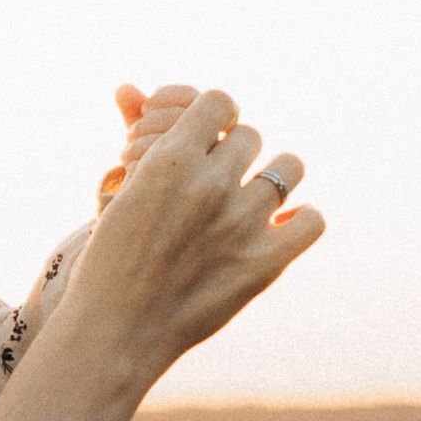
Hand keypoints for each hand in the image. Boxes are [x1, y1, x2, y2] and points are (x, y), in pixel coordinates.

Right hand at [56, 90, 320, 386]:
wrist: (114, 333)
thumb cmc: (107, 264)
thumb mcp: (118, 194)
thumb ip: (136, 140)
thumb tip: (130, 86)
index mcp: (169, 159)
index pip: (220, 101)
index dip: (215, 118)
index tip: (208, 138)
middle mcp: (211, 185)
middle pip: (251, 136)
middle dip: (235, 153)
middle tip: (218, 181)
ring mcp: (242, 224)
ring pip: (288, 166)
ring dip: (274, 176)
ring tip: (253, 201)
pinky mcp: (265, 264)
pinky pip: (312, 220)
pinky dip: (301, 221)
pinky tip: (280, 229)